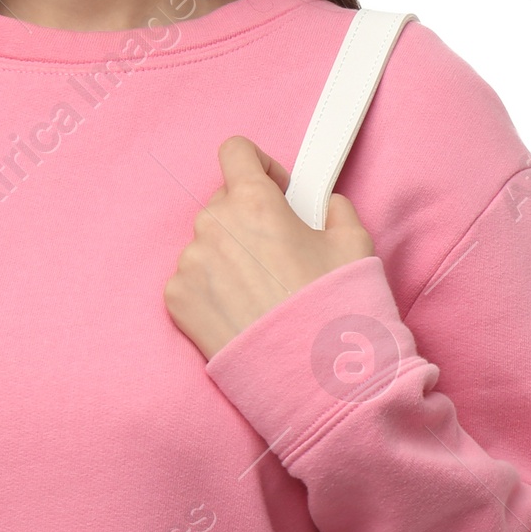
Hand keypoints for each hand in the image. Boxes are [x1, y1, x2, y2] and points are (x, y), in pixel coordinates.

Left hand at [164, 135, 375, 362]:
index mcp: (254, 203)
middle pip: (222, 202)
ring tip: (263, 293)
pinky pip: (191, 279)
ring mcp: (189, 264)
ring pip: (207, 243)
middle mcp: (213, 226)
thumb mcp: (354, 244)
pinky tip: (243, 312)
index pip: (236, 151)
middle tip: (279, 252)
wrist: (313, 379)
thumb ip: (334, 208)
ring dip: (230, 255)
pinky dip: (212, 289)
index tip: (277, 189)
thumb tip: (324, 204)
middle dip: (248, 218)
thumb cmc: (335, 308)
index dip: (259, 166)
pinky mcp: (176, 300)